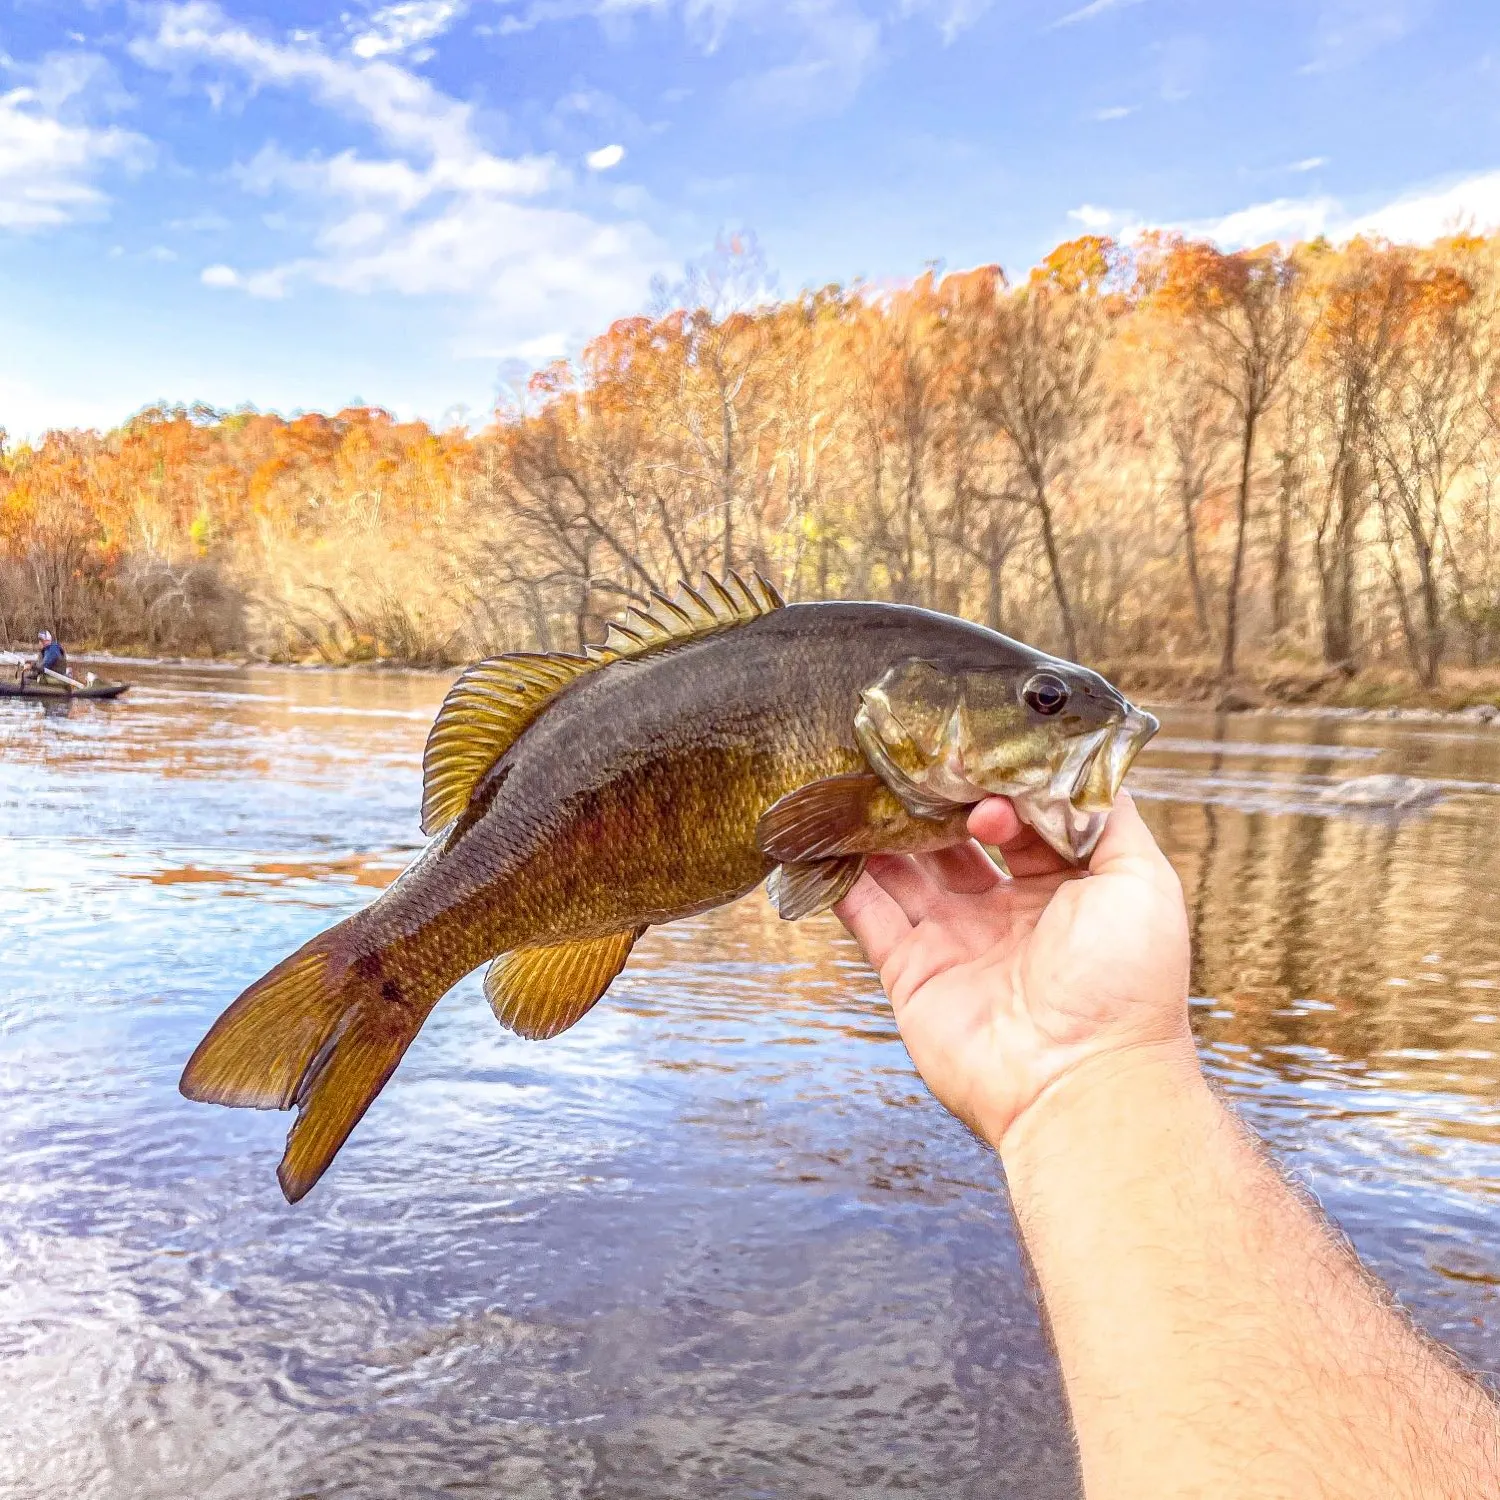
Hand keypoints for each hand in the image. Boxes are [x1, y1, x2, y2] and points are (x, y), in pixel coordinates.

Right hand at [834, 793, 1192, 1149]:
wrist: (1080, 1083)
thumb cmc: (1123, 985)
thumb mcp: (1141, 881)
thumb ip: (1110, 817)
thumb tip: (1074, 766)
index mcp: (1063, 890)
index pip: (1020, 820)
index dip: (999, 788)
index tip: (980, 768)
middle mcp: (1008, 913)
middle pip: (956, 840)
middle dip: (933, 801)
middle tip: (907, 759)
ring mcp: (957, 943)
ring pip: (907, 871)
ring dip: (883, 830)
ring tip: (859, 782)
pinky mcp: (912, 975)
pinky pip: (870, 918)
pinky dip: (845, 881)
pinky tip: (826, 840)